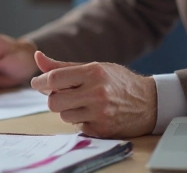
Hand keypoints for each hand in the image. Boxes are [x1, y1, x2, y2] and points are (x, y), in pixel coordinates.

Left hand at [30, 51, 156, 137]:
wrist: (149, 102)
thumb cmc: (118, 81)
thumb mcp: (94, 67)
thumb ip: (63, 66)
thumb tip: (37, 57)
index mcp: (93, 72)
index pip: (55, 78)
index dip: (41, 82)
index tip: (37, 83)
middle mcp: (97, 92)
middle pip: (54, 102)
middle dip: (54, 98)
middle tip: (62, 95)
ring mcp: (101, 113)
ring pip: (64, 116)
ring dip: (68, 110)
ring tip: (82, 103)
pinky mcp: (103, 129)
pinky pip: (78, 127)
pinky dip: (81, 120)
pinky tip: (93, 113)